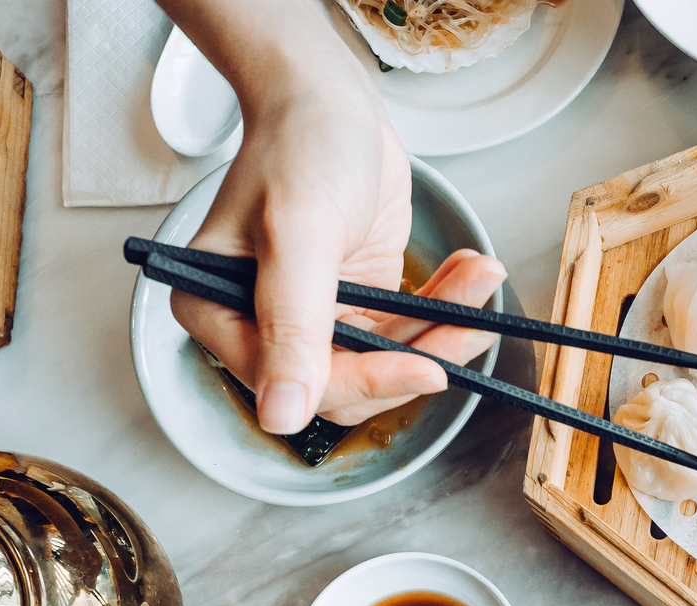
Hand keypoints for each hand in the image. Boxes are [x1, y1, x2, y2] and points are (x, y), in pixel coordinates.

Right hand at [158, 0, 506, 431]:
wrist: (328, 98)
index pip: (296, 385)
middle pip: (346, 385)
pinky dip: (443, 309)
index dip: (366, 383)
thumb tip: (282, 415)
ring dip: (441, 329)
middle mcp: (258, 327)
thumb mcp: (298, 233)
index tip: (429, 370)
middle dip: (415, 357)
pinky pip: (404, 332)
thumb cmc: (299, 146)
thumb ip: (292, 324)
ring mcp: (311, 320)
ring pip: (385, 363)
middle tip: (467, 326)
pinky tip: (470, 276)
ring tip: (479, 280)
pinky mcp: (355, 305)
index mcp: (217, 315)